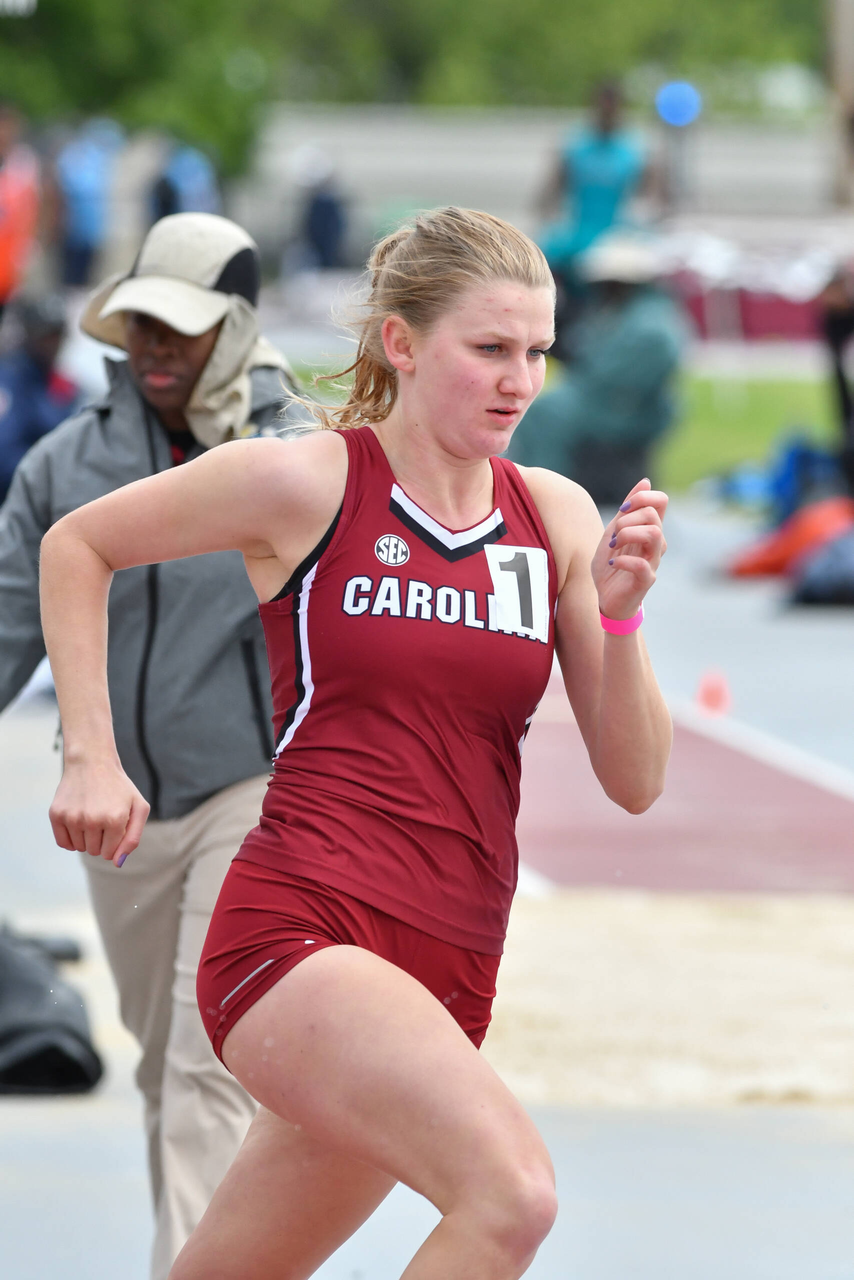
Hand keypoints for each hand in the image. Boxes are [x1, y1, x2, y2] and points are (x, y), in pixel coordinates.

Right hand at [49, 758, 149, 866]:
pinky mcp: (56, 814)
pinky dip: (70, 838)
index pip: (110, 854)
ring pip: (79, 848)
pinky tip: (77, 822)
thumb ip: (133, 838)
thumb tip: (117, 863)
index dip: (113, 842)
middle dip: (100, 840)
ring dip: (86, 837)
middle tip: (102, 817)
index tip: (114, 825)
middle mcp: (92, 820)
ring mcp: (72, 817)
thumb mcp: (138, 807)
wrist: (92, 762)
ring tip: (90, 815)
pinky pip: (63, 844)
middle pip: (94, 852)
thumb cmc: (118, 787)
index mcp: (115, 820)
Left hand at [592, 478, 667, 620]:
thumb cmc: (612, 565)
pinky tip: (612, 562)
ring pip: (654, 534)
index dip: (642, 497)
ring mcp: (653, 562)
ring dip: (628, 535)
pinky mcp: (646, 580)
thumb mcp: (614, 532)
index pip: (661, 501)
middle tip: (614, 535)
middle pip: (653, 516)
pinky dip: (622, 560)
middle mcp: (656, 544)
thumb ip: (627, 509)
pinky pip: (642, 565)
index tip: (623, 508)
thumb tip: (645, 481)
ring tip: (613, 546)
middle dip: (627, 520)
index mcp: (650, 529)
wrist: (607, 599)